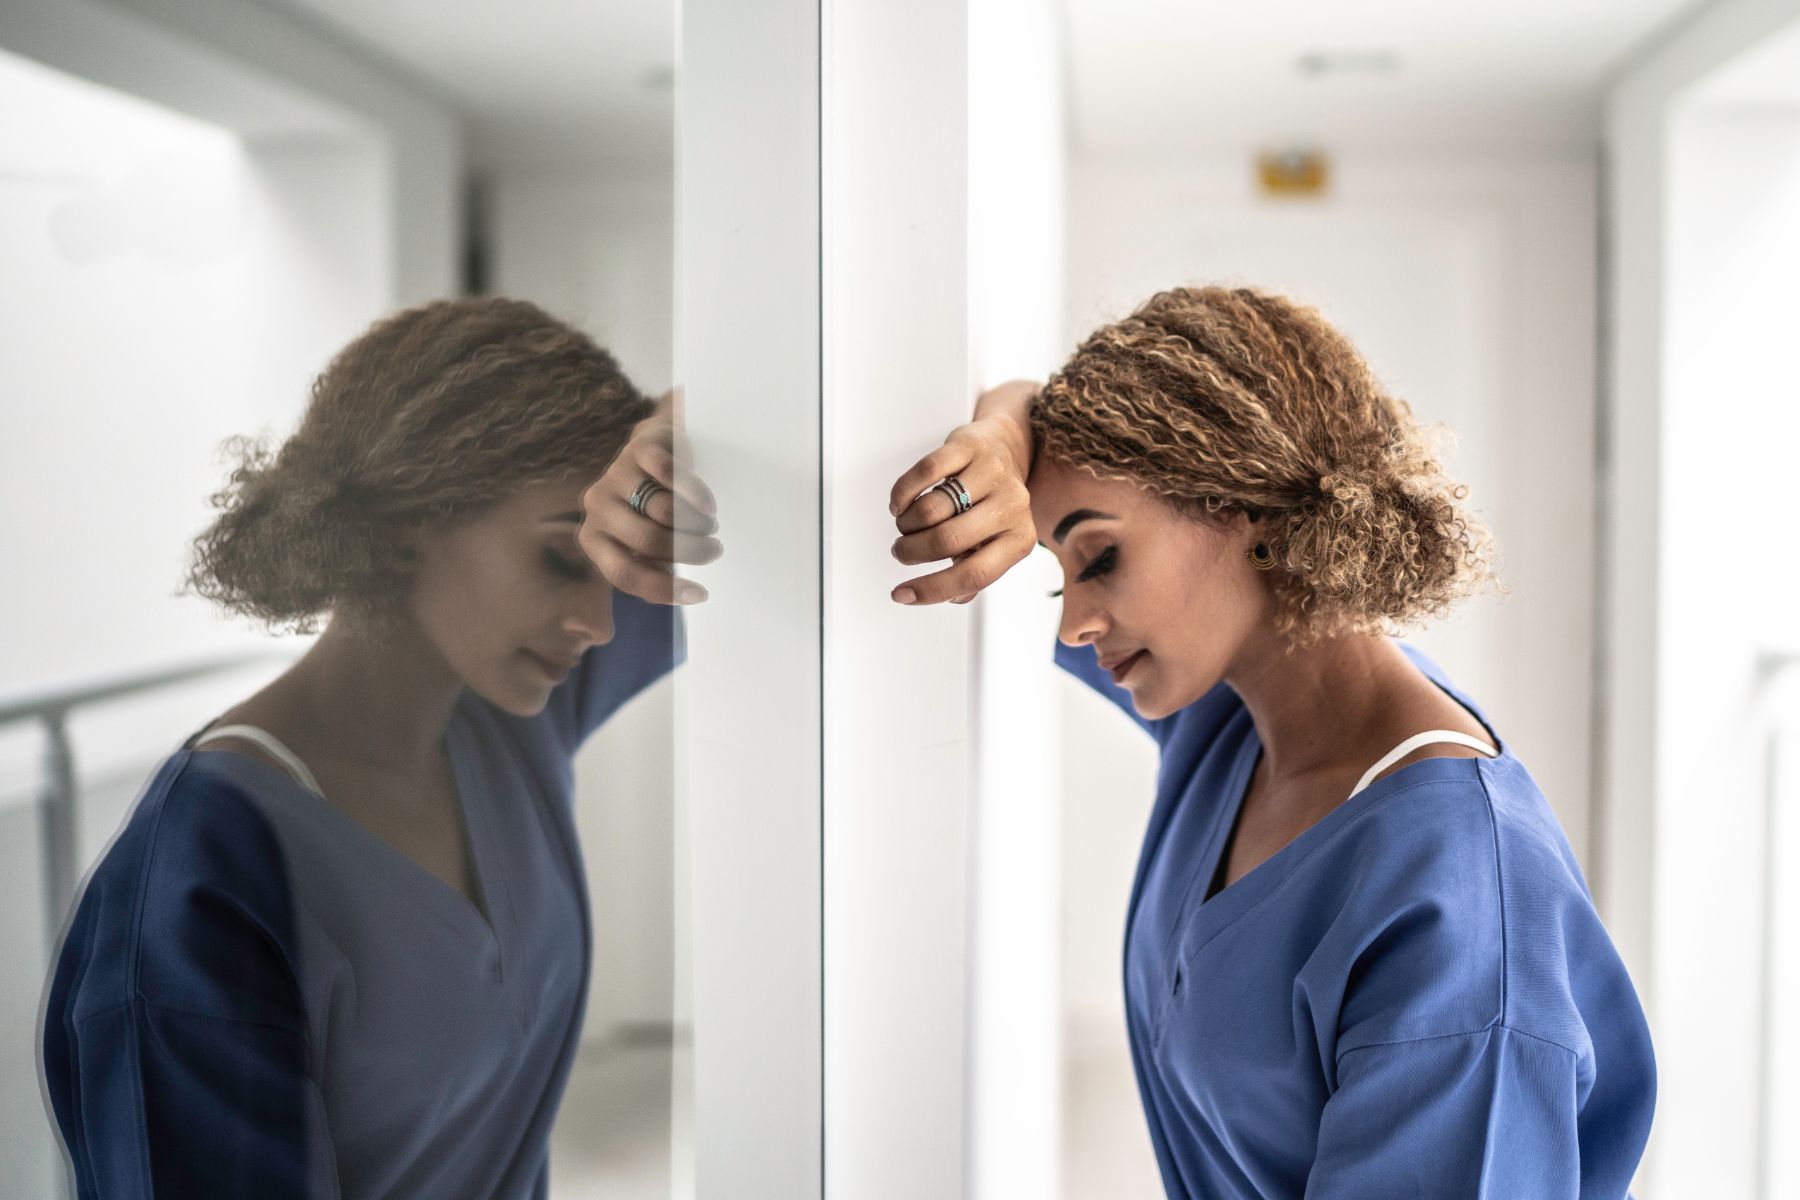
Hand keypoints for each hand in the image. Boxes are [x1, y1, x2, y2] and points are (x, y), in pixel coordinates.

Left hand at [578, 388, 721, 603]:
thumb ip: (650, 566)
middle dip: (690, 551)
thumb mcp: (641, 541)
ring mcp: (615, 475)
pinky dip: (696, 494)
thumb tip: (681, 594)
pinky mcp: (638, 450)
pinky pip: (670, 475)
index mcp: (593, 538)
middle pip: (650, 541)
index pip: (624, 574)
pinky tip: (709, 505)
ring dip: (697, 524)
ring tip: (710, 526)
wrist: (653, 449)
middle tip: (713, 551)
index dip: (664, 589)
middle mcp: (597, 507)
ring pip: (664, 511)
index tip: (701, 594)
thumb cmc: (650, 509)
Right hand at [886, 403, 1036, 605]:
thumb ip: (973, 573)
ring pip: (931, 509)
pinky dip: (903, 493)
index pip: (974, 575)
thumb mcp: (992, 543)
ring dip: (907, 525)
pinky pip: (925, 472)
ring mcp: (993, 473)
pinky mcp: (970, 446)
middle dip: (912, 552)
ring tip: (906, 526)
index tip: (901, 595)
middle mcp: (1012, 506)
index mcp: (1020, 539)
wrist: (1005, 448)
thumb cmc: (992, 506)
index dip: (932, 589)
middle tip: (901, 551)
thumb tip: (951, 597)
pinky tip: (900, 504)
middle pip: (947, 541)